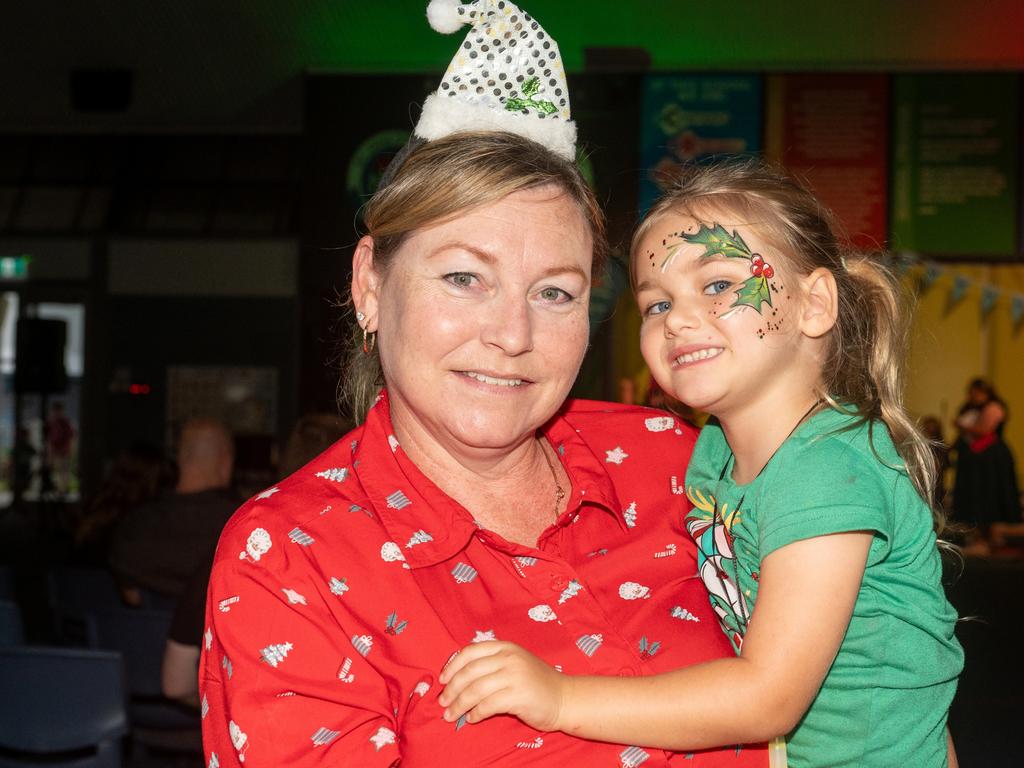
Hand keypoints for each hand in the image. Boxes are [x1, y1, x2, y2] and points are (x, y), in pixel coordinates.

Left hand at [438, 641, 566, 730]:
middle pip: (469, 672)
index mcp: (505, 647)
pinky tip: (471, 719)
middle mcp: (508, 658)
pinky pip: (488, 705)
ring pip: (475, 690)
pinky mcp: (518, 695)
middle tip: (442, 702)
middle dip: (451, 689)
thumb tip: (457, 679)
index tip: (442, 680)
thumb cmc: (536, 683)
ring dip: (459, 704)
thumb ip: (491, 665)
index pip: (470, 652)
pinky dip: (475, 713)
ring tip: (450, 715)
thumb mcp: (514, 664)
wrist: (564, 698)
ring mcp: (514, 675)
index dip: (452, 666)